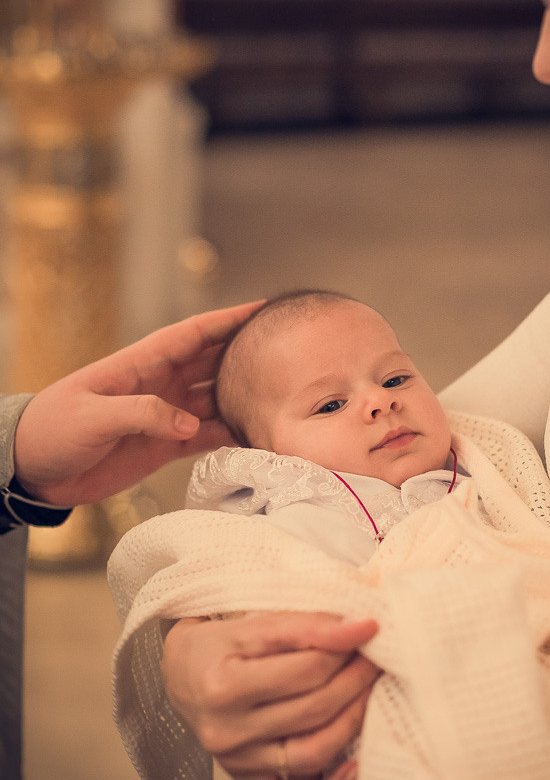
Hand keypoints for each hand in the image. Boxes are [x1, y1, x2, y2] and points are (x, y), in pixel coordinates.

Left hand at [12, 303, 261, 505]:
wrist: (31, 470)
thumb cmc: (51, 429)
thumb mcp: (93, 415)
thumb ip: (142, 413)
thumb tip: (189, 420)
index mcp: (141, 364)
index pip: (193, 333)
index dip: (228, 319)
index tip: (263, 308)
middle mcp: (160, 385)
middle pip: (214, 363)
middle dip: (248, 354)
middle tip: (288, 353)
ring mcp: (164, 414)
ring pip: (215, 399)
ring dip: (243, 397)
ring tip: (281, 397)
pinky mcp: (163, 445)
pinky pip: (206, 435)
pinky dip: (229, 435)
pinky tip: (254, 435)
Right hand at [162, 611, 379, 779]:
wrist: (178, 675)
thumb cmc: (215, 643)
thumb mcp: (250, 623)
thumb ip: (304, 625)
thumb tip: (361, 627)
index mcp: (223, 684)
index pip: (305, 668)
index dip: (345, 648)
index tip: (371, 629)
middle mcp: (226, 729)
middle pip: (313, 708)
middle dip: (355, 680)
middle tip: (375, 658)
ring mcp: (236, 761)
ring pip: (311, 751)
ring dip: (352, 722)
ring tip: (370, 693)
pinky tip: (356, 767)